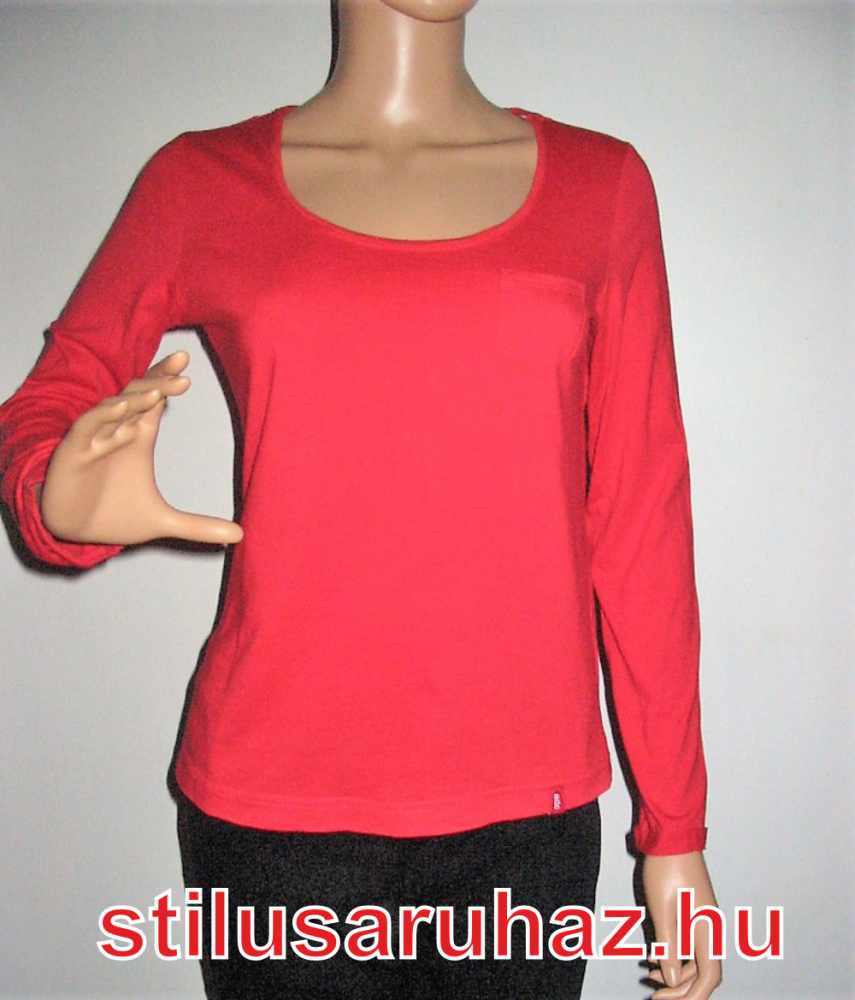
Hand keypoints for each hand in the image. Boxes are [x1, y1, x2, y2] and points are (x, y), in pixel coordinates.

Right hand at [38, 350, 243, 546]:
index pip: (155, 402)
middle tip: (182, 364)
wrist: (72, 533)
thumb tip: (240, 535)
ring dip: (135, 397)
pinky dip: (102, 416)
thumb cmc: (113, 516)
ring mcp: (94, 439)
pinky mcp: (72, 452)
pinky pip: (87, 427)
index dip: (167, 381)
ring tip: (159, 389)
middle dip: (159, 380)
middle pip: (139, 396)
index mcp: (137, 438)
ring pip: (114, 408)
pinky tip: (121, 408)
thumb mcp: (162, 523)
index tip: (187, 369)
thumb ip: (199, 527)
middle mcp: (116, 432)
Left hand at [642, 851, 721, 998]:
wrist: (671, 835)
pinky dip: (675, 954)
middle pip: (703, 973)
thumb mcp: (663, 911)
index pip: (709, 977)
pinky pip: (690, 943)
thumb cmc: (666, 868)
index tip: (664, 999)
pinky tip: (655, 955)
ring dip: (676, 971)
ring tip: (650, 973)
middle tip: (654, 992)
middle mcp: (710, 928)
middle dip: (681, 987)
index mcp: (707, 930)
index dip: (690, 995)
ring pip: (696, 959)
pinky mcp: (694, 912)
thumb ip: (669, 947)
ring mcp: (703, 919)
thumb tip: (673, 979)